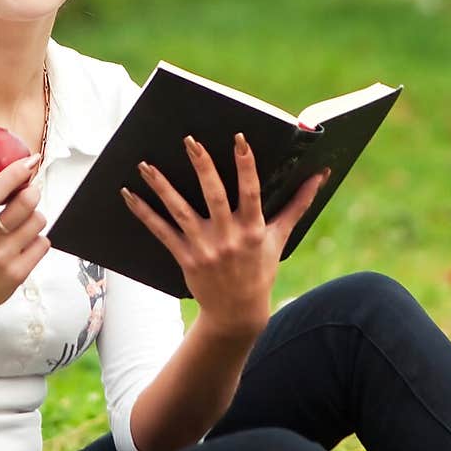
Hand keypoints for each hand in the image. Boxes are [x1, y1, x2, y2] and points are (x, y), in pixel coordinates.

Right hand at [0, 129, 48, 324]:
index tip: (31, 160)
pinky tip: (23, 241)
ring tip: (22, 220)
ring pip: (39, 222)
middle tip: (30, 190)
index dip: (16, 172)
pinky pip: (43, 244)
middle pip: (26, 204)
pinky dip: (37, 239)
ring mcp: (2, 258)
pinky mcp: (17, 274)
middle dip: (33, 192)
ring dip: (35, 216)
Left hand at [121, 134, 327, 337]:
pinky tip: (128, 194)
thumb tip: (321, 175)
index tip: (239, 139)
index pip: (250, 191)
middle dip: (202, 166)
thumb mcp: (279, 237)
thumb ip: (297, 204)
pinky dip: (144, 213)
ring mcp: (204, 248)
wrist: (237, 312)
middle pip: (213, 195)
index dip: (245, 165)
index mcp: (252, 229)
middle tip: (189, 140)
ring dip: (161, 186)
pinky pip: (161, 231)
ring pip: (180, 211)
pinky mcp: (184, 257)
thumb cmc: (260, 269)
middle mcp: (228, 236)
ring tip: (146, 164)